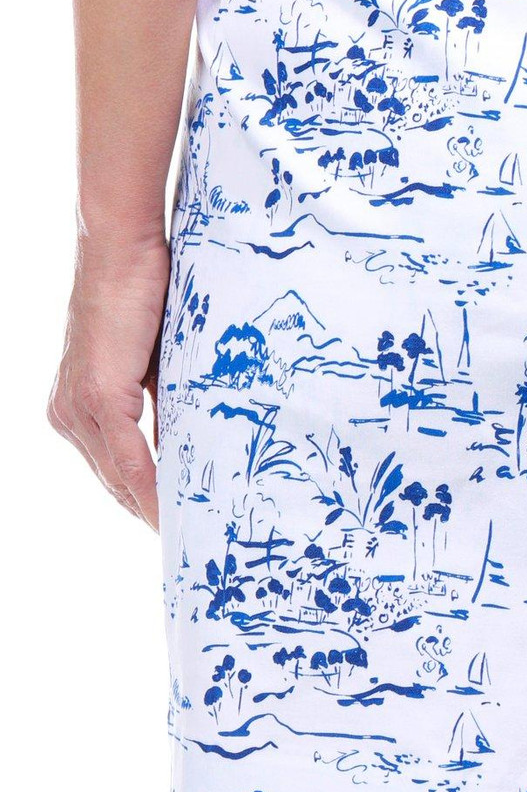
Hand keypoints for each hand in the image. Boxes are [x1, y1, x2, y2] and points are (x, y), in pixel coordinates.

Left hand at [47, 227, 168, 530]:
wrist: (122, 249)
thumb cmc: (143, 294)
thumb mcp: (155, 362)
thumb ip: (163, 404)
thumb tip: (190, 441)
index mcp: (76, 406)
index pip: (111, 471)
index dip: (143, 501)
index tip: (177, 526)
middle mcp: (67, 413)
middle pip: (113, 483)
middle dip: (150, 514)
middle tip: (192, 542)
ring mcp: (78, 407)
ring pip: (119, 477)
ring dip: (155, 508)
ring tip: (192, 534)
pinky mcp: (98, 397)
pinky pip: (126, 458)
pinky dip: (150, 487)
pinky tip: (172, 510)